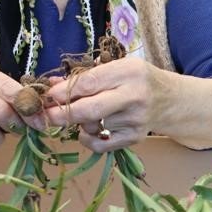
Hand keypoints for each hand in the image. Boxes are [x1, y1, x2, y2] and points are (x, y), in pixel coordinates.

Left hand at [37, 57, 166, 152]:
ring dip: (79, 123)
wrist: (169, 100)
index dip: (64, 91)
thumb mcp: (115, 67)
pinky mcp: (134, 139)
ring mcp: (135, 120)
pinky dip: (87, 139)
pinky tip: (90, 130)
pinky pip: (99, 144)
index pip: (89, 83)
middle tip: (43, 116)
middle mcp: (134, 96)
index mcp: (128, 72)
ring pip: (92, 126)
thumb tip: (51, 86)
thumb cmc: (135, 80)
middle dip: (61, 114)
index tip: (46, 96)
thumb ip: (85, 76)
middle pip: (90, 110)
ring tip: (86, 113)